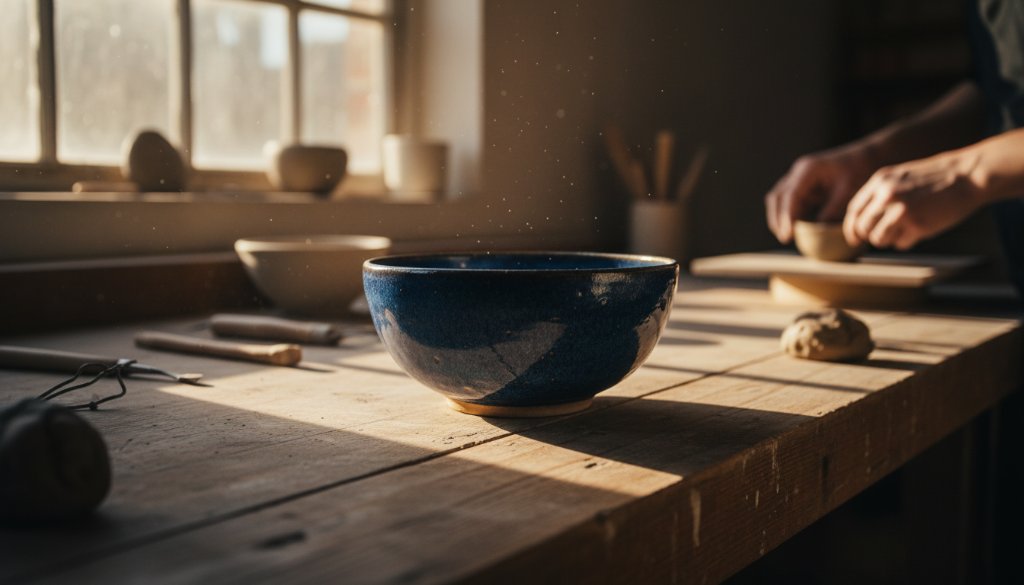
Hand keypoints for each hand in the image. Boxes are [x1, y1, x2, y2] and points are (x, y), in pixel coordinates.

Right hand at [765, 142, 878, 242]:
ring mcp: (797, 178)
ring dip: (779, 218)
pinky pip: (787, 202)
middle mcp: (798, 173)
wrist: (862, 159)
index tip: (788, 234)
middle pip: (777, 197)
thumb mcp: (848, 191)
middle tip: (785, 238)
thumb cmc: (858, 171)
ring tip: (786, 237)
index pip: (791, 195)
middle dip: (778, 218)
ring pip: (778, 199)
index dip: (787, 216)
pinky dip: (787, 215)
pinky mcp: (801, 186)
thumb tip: (818, 230)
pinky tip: (793, 229)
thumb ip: (833, 209)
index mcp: (808, 170)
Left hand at [842, 151, 982, 250]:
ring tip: (904, 229)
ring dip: (889, 240)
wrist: (966, 176)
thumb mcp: (900, 176)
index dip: (852, 228)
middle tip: (884, 235)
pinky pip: (900, 244)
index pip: (854, 211)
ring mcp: (901, 211)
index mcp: (880, 182)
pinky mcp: (918, 225)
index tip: (855, 238)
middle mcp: (887, 196)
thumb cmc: (934, 178)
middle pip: (863, 228)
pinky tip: (920, 228)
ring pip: (879, 239)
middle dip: (870, 236)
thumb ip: (879, 194)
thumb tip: (861, 222)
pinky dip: (907, 241)